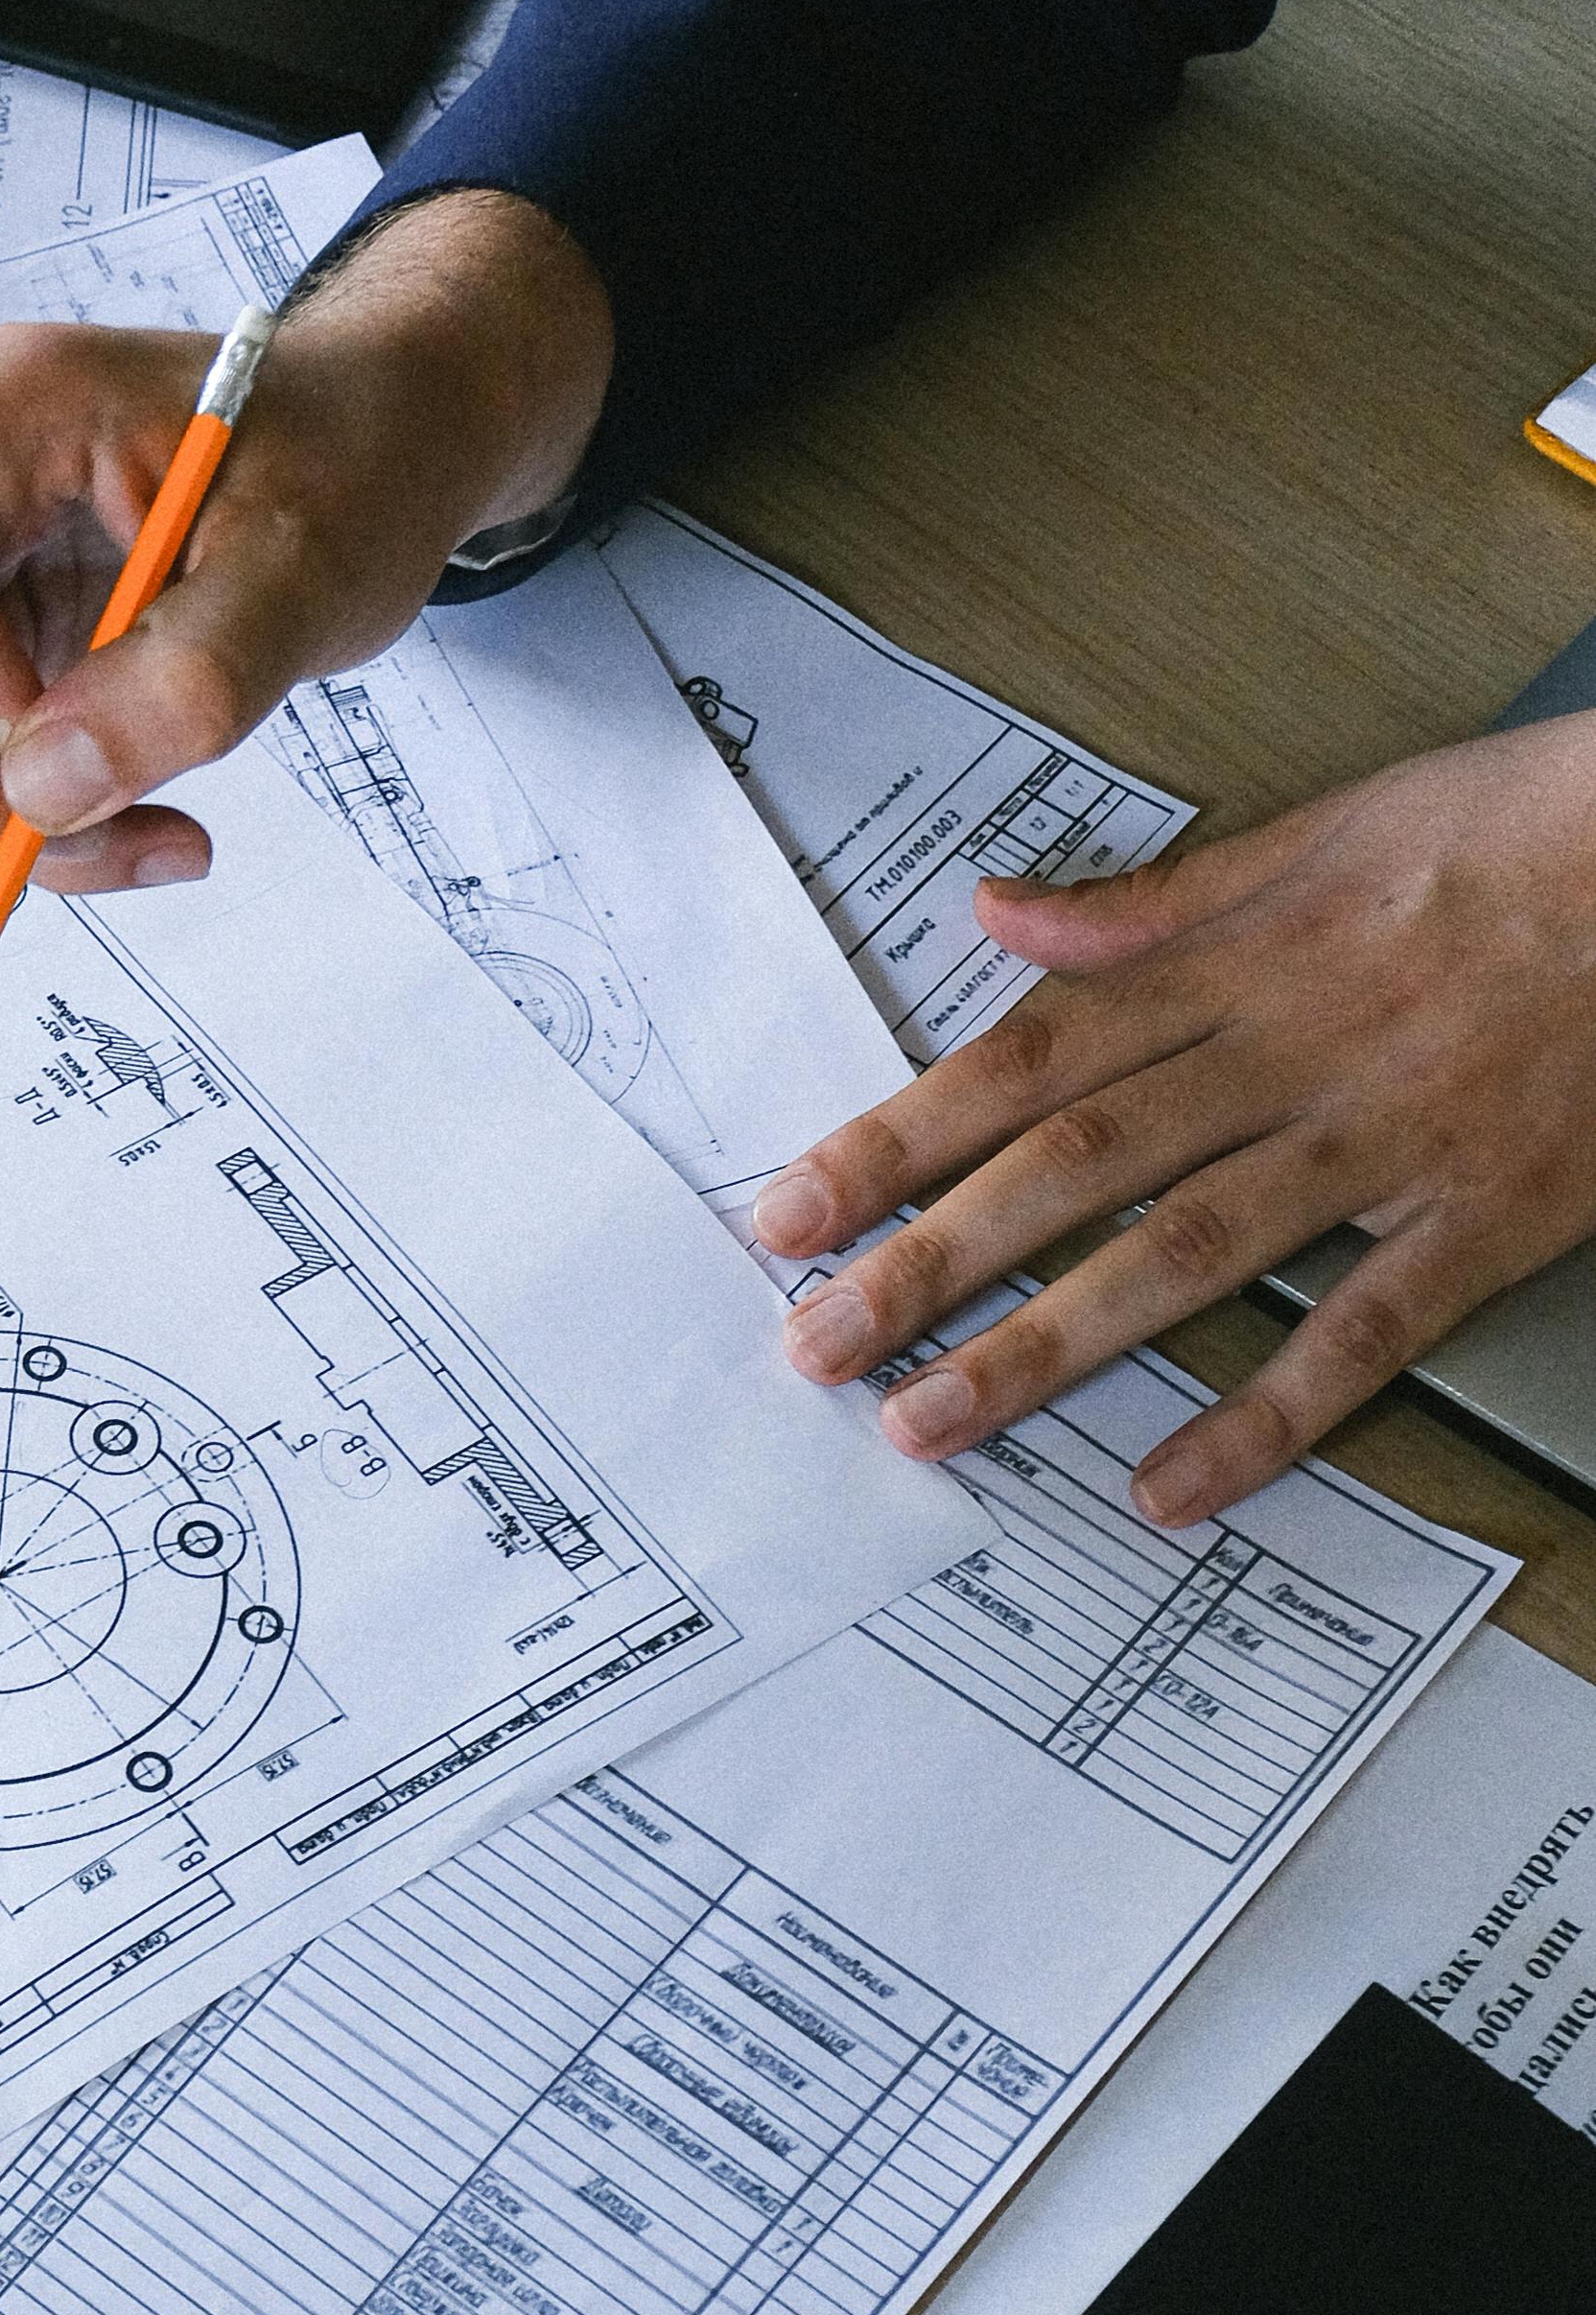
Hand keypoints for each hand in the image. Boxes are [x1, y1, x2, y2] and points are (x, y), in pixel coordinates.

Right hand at [0, 192, 614, 894]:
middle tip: (71, 822)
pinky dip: (13, 824)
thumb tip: (44, 792)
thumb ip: (190, 677)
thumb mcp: (310, 565)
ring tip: (133, 826)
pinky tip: (123, 818)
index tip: (28, 709)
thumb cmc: (356, 462)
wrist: (384, 447)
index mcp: (11, 410)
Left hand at [755, 721, 1595, 1525]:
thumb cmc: (1524, 834)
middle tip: (816, 1344)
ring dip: (1045, 1347)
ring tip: (931, 1422)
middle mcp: (1293, 1056)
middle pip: (1074, 1167)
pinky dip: (1263, 1417)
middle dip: (930, 1260)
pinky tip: (1169, 1488)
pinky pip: (1360, 1333)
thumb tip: (995, 913)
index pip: (1029, 1061)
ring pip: (1183, 1253)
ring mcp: (1387, 1144)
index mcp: (1243, 964)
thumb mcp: (1331, 826)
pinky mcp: (1485, 1217)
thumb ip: (1156, 899)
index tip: (792, 1211)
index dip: (899, 1139)